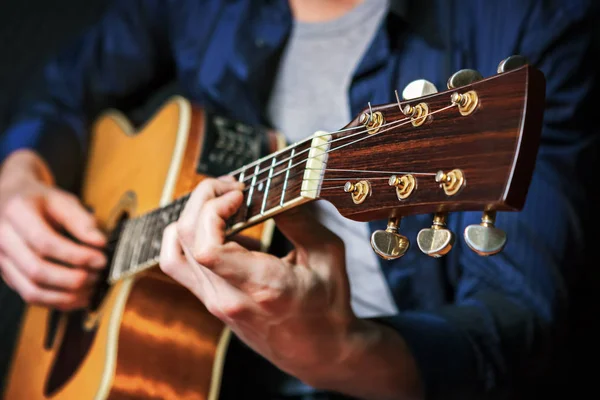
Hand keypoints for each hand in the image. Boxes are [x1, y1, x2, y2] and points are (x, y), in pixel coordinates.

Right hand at [0, 150, 106, 309]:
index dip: (75, 255)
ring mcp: (1, 260)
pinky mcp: (7, 275)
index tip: (100, 259)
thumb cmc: (39, 200)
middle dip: (72, 279)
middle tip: (98, 276)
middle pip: (35, 270)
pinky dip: (57, 302)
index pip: (44, 242)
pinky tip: (78, 298)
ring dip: (65, 296)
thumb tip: (99, 242)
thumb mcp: (61, 199)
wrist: (10, 200)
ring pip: (31, 290)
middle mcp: (2, 238)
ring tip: (91, 290)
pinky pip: (30, 296)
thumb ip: (80, 220)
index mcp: (16, 213)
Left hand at [159, 176, 356, 382]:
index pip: (206, 248)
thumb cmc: (328, 307)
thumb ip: (299, 219)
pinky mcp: (211, 303)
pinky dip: (188, 238)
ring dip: (191, 216)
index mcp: (262, 286)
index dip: (213, 210)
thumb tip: (275, 187)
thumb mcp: (327, 255)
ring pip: (175, 250)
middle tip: (231, 187)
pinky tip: (218, 229)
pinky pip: (180, 265)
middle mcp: (229, 297)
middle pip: (186, 238)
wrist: (318, 354)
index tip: (239, 195)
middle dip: (203, 200)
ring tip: (220, 203)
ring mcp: (215, 303)